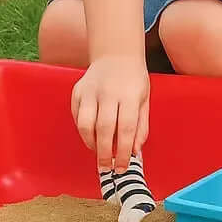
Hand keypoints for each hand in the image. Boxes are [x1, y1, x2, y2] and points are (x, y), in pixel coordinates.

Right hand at [71, 54, 149, 170]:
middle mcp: (109, 92)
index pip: (126, 128)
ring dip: (91, 143)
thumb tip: (135, 152)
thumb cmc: (133, 79)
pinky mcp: (78, 91)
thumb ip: (141, 126)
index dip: (123, 152)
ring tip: (98, 151)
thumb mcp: (145, 99)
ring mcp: (91, 91)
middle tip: (106, 168)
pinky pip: (76, 117)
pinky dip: (83, 131)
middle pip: (104, 129)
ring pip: (85, 124)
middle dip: (104, 153)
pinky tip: (91, 135)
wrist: (116, 53)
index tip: (122, 168)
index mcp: (130, 95)